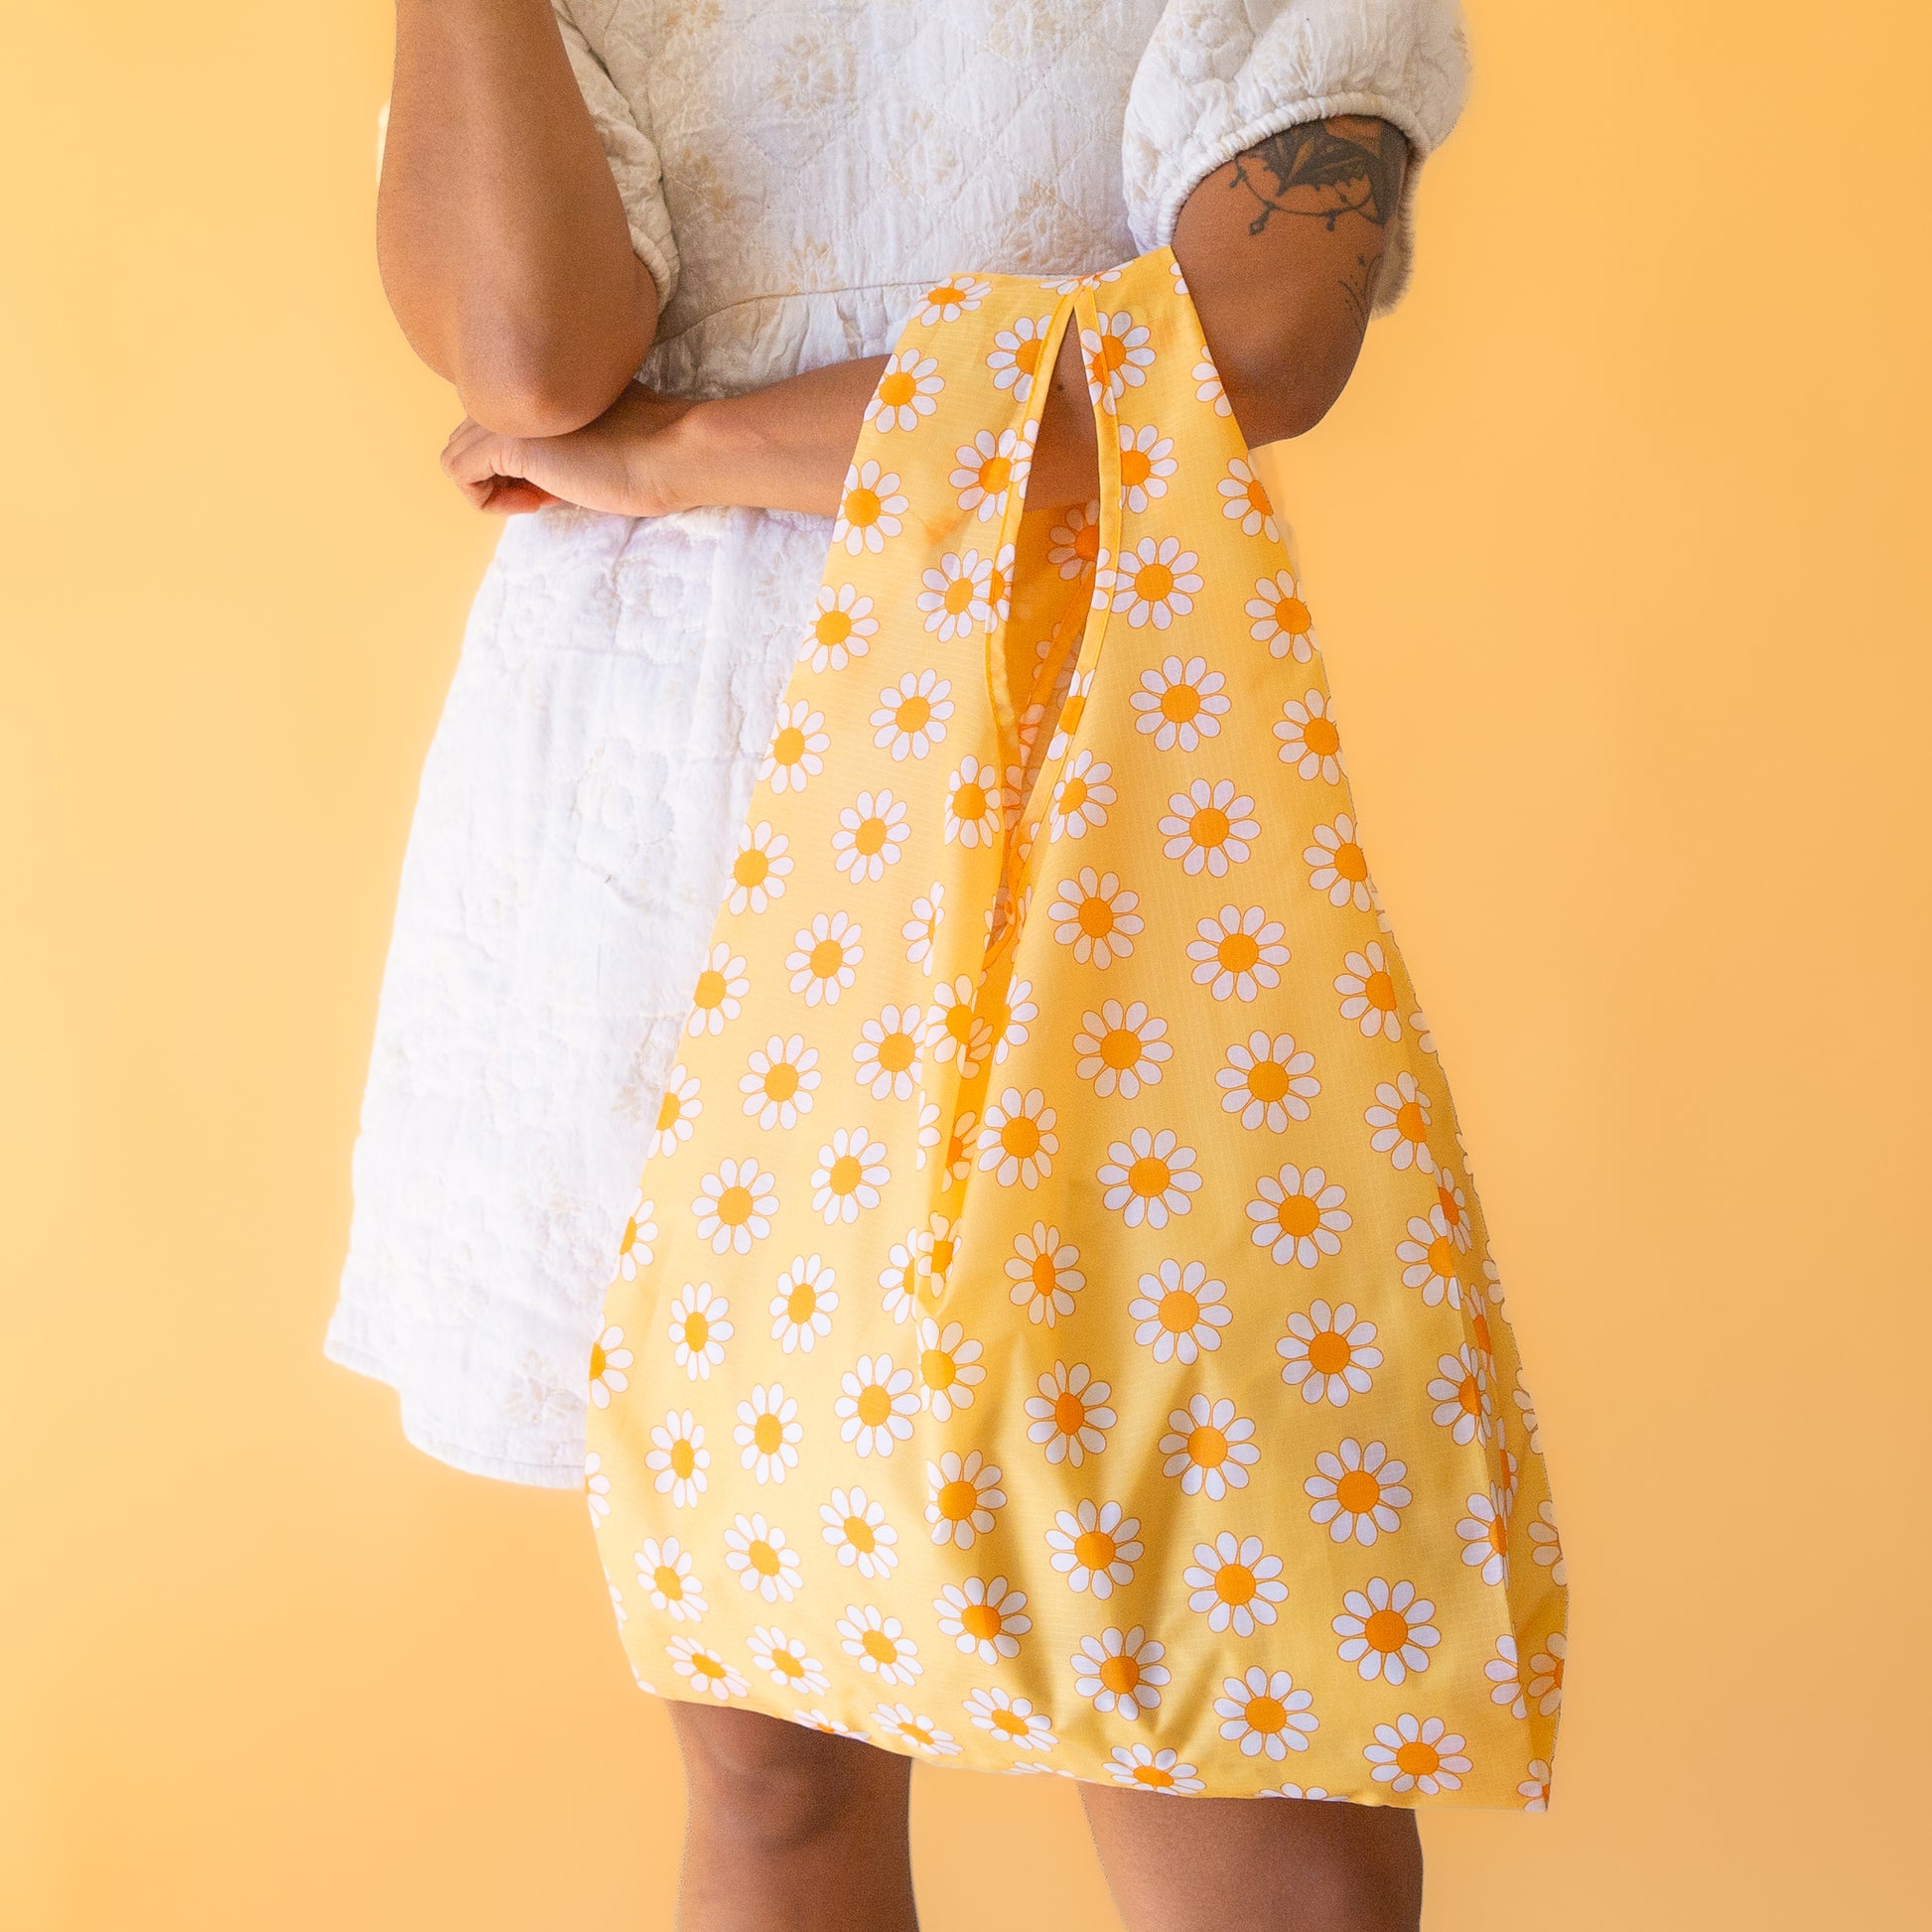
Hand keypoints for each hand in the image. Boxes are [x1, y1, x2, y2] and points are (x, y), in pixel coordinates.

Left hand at [440, 382, 700, 516]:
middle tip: (546, 493)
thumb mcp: (597, 429)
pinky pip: (460, 474)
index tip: (555, 480)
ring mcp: (508, 412)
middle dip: (499, 473)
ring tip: (538, 499)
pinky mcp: (507, 441)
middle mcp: (515, 385)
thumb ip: (561, 430)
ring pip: (458, 452)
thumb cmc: (653, 449)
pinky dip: (487, 500)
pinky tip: (534, 504)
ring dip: (493, 487)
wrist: (673, 453)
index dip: (516, 459)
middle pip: (468, 434)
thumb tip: (537, 469)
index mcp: (536, 377)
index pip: (494, 417)